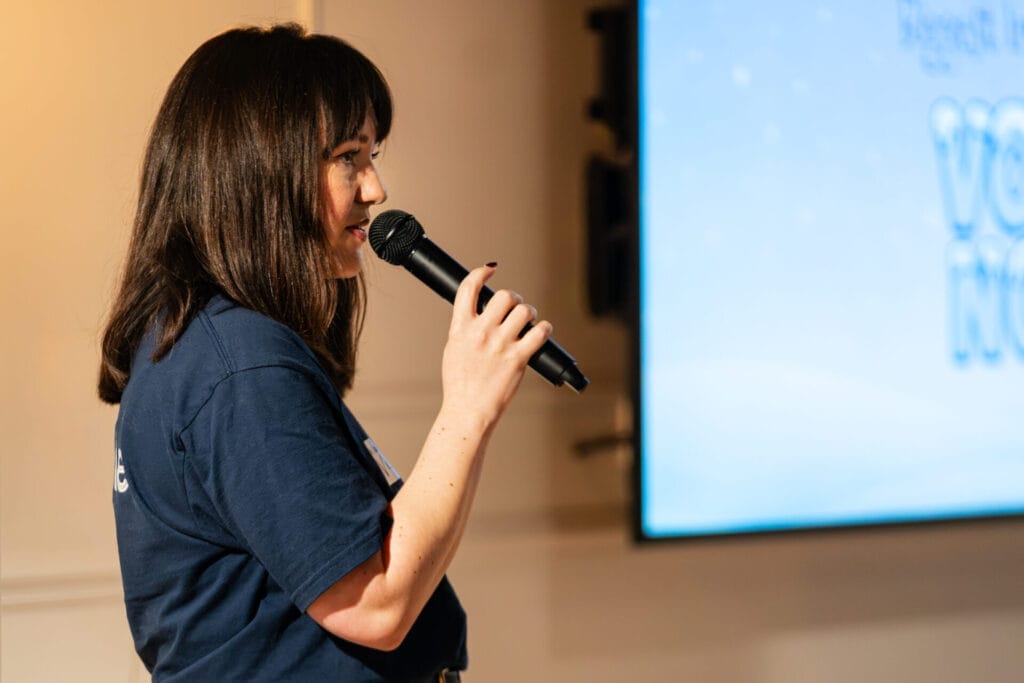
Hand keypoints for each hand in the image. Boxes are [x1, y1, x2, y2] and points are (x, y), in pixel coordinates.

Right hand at [440, 264, 552, 430]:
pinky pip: (540, 332)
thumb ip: (466, 328)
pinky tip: (540, 332)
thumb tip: (481, 313)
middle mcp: (480, 333)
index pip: (468, 288)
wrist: (468, 410)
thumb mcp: (453, 349)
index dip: (481, 272)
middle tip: (515, 307)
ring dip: (530, 312)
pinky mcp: (518, 358)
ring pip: (524, 311)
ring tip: (528, 321)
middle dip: (513, 298)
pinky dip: (544, 329)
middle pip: (504, 296)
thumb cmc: (460, 383)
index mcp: (460, 328)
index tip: (490, 269)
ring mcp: (500, 345)